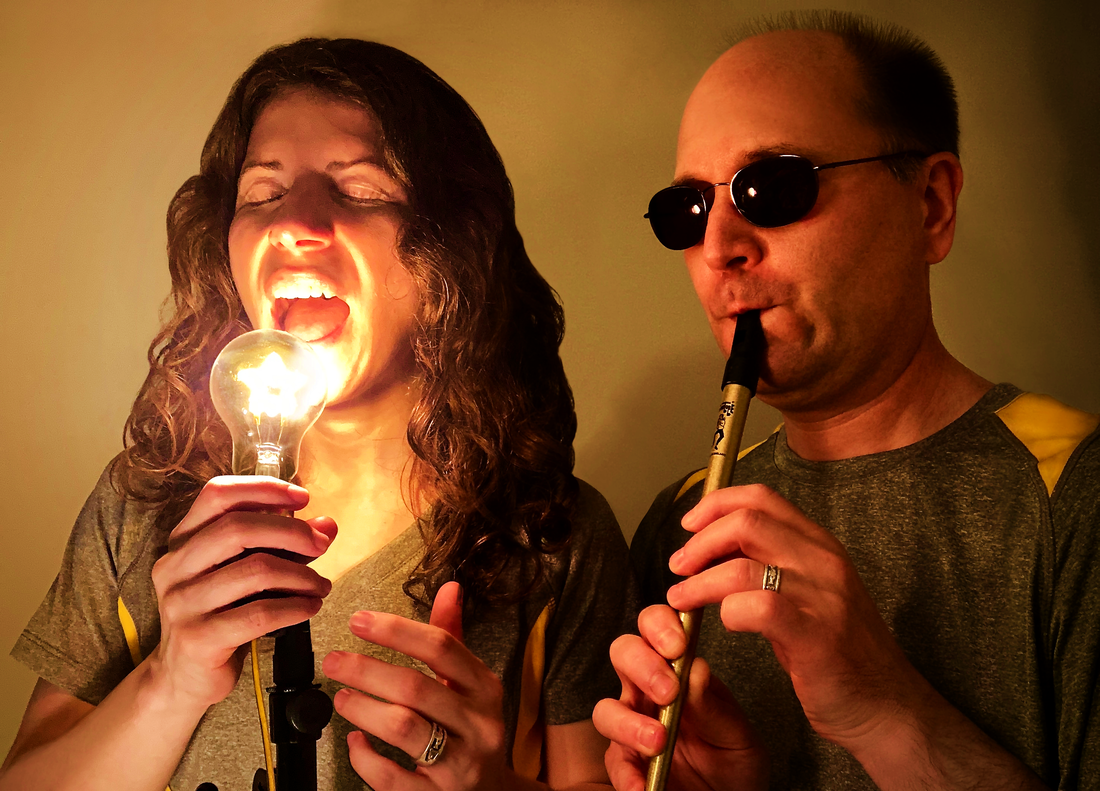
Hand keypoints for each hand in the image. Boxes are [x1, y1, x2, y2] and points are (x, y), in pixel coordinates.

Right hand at [149, 476, 335, 711]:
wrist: (184, 677)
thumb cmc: (221, 614)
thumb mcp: (248, 572)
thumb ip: (285, 545)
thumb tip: (328, 525)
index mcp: (182, 540)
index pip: (217, 494)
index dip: (263, 488)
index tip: (303, 498)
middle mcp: (174, 566)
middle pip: (238, 528)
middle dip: (291, 532)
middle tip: (321, 545)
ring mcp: (181, 603)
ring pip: (254, 571)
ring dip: (300, 575)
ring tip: (321, 585)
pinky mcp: (197, 638)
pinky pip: (259, 614)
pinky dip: (294, 607)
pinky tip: (311, 607)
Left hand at [323, 581, 507, 790]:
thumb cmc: (473, 728)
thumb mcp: (472, 684)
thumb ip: (453, 637)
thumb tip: (450, 587)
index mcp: (485, 688)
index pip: (442, 648)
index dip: (396, 630)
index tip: (359, 621)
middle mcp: (477, 724)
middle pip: (416, 687)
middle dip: (367, 670)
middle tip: (335, 661)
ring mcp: (458, 763)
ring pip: (404, 729)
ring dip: (364, 709)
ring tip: (341, 697)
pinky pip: (392, 778)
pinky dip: (366, 758)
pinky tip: (355, 741)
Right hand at [593, 605, 767, 790]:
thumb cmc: (734, 761)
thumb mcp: (737, 733)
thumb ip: (715, 706)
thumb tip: (694, 669)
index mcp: (678, 670)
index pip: (657, 628)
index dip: (660, 626)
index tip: (678, 644)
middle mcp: (648, 691)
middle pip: (624, 653)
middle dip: (642, 664)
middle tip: (668, 689)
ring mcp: (632, 726)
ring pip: (606, 708)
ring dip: (628, 723)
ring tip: (658, 741)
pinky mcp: (626, 764)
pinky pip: (613, 762)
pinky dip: (625, 774)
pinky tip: (642, 784)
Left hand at [667, 484, 931, 753]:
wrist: (886, 706)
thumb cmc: (839, 653)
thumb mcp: (807, 593)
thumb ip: (769, 563)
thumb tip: (714, 546)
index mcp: (819, 545)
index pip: (761, 497)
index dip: (716, 504)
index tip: (688, 526)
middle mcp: (823, 561)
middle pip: (746, 521)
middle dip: (700, 541)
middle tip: (678, 566)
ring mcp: (822, 596)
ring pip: (742, 565)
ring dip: (699, 582)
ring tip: (680, 599)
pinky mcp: (816, 635)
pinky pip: (757, 608)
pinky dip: (727, 613)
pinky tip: (723, 624)